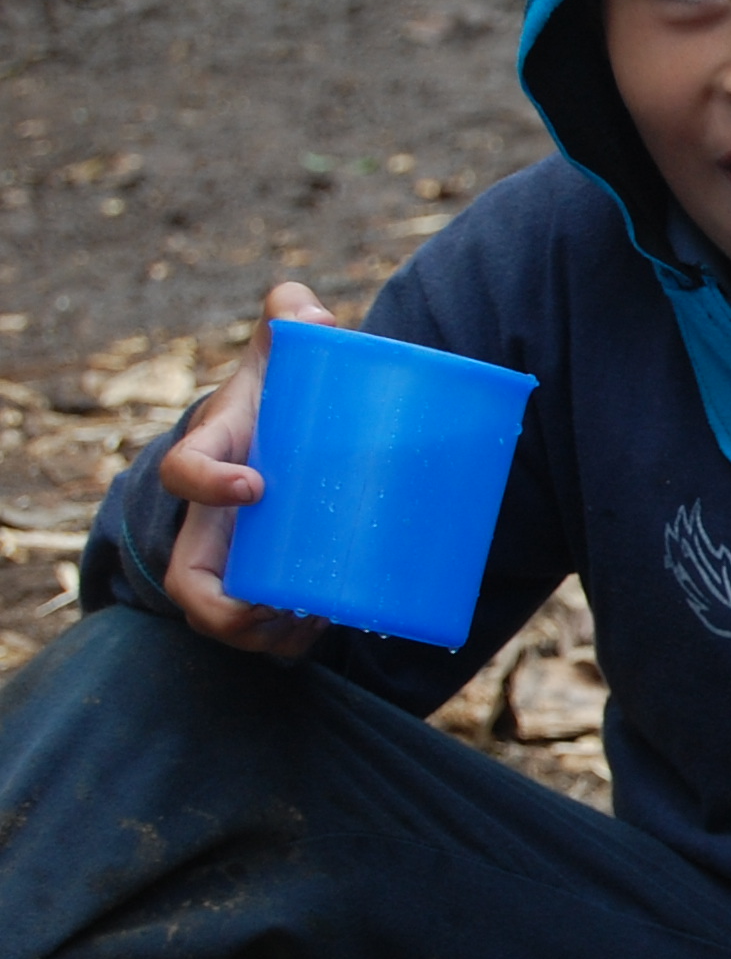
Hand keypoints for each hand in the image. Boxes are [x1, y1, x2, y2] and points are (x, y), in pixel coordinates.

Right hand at [158, 283, 335, 656]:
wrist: (284, 433)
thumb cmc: (279, 396)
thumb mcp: (280, 356)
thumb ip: (292, 320)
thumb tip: (312, 313)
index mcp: (211, 455)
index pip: (183, 472)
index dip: (208, 482)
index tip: (256, 485)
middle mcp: (209, 518)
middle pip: (190, 585)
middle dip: (232, 607)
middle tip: (292, 600)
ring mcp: (232, 556)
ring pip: (224, 619)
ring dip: (266, 636)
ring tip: (317, 618)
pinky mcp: (262, 580)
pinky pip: (258, 633)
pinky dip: (284, 644)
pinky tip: (319, 631)